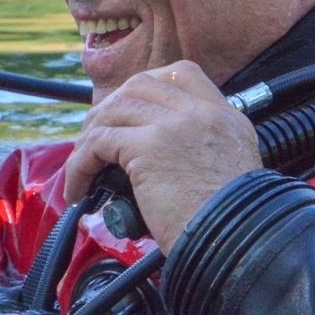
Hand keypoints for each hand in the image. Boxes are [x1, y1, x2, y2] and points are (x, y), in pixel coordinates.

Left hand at [63, 60, 262, 247]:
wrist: (235, 240)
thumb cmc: (230, 224)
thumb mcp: (228, 171)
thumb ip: (202, 151)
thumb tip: (158, 159)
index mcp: (225, 116)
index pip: (182, 74)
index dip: (148, 85)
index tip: (131, 108)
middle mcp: (201, 112)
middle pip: (140, 85)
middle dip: (110, 107)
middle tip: (96, 137)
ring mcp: (174, 125)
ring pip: (114, 110)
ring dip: (89, 137)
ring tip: (83, 165)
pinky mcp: (148, 147)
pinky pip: (97, 143)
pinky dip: (80, 165)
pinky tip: (78, 188)